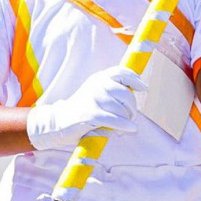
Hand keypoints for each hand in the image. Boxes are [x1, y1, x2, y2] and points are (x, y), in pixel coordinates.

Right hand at [25, 65, 147, 150]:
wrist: (57, 122)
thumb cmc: (83, 109)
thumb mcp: (96, 93)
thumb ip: (113, 90)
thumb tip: (137, 91)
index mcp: (98, 78)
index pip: (121, 72)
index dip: (134, 79)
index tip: (143, 88)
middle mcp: (96, 85)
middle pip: (126, 94)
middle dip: (132, 107)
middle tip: (132, 116)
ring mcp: (93, 99)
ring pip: (121, 109)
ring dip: (127, 119)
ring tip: (125, 126)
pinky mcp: (90, 115)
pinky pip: (114, 120)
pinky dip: (125, 125)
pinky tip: (130, 129)